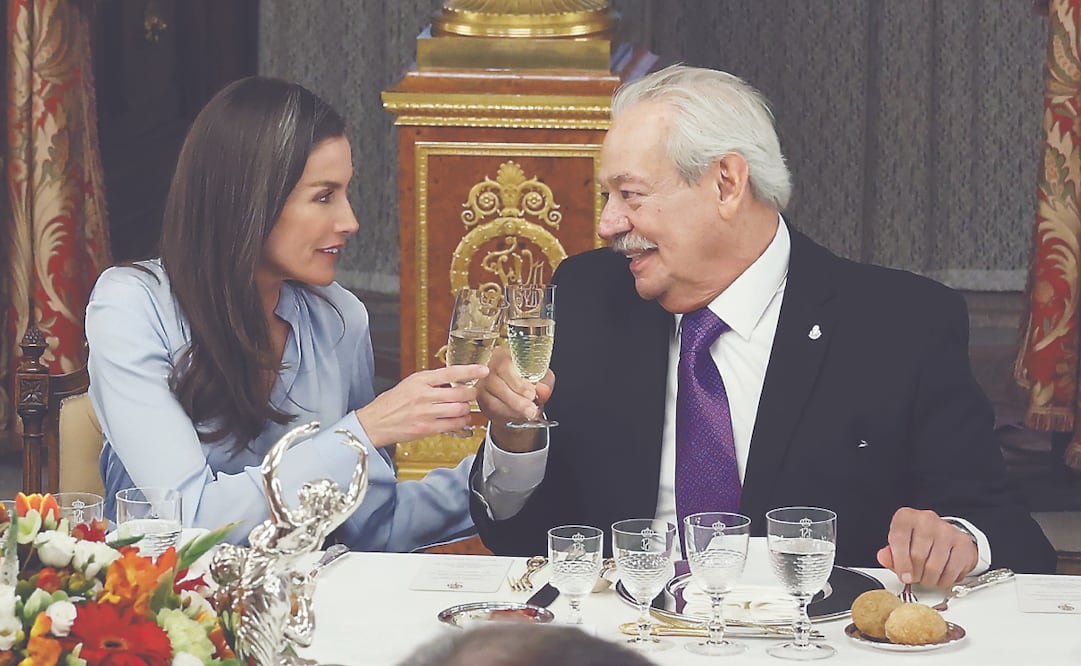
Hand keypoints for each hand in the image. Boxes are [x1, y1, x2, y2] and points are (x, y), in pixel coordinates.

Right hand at [355, 364, 488, 446]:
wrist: (374, 423)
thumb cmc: (390, 404)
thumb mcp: (409, 384)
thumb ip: (429, 382)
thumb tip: (451, 380)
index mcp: (419, 380)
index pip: (451, 372)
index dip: (470, 371)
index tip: (482, 370)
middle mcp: (424, 395)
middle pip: (460, 392)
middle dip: (470, 393)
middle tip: (471, 393)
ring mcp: (426, 413)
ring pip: (459, 408)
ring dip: (466, 408)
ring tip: (464, 407)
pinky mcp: (427, 428)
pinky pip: (453, 424)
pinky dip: (461, 422)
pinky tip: (460, 419)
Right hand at [475, 346, 554, 452]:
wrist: (518, 394)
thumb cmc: (529, 380)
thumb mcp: (541, 378)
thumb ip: (544, 382)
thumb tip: (543, 390)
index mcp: (503, 354)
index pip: (505, 366)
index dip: (518, 382)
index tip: (531, 394)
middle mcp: (488, 367)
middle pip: (496, 383)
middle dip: (516, 399)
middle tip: (531, 409)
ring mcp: (481, 383)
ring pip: (491, 399)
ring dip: (512, 409)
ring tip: (528, 414)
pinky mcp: (479, 398)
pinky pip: (489, 409)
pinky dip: (505, 414)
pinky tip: (518, 416)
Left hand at [876, 507, 977, 589]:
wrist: (944, 535)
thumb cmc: (917, 540)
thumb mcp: (899, 544)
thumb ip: (889, 553)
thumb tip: (883, 558)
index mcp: (906, 517)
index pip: (899, 540)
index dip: (900, 563)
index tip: (904, 576)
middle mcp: (927, 519)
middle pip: (917, 556)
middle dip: (915, 574)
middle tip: (915, 577)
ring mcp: (946, 530)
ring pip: (934, 566)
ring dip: (929, 579)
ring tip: (927, 577)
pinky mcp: (962, 542)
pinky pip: (951, 571)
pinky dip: (944, 581)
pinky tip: (940, 576)